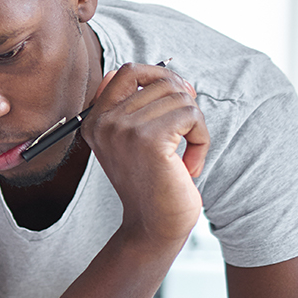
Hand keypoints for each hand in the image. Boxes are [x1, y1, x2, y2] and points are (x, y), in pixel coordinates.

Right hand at [82, 62, 207, 247]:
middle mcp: (103, 122)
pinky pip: (192, 116)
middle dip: (184, 106)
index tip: (178, 101)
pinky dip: (202, 140)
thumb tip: (171, 76)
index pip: (127, 71)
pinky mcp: (149, 139)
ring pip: (181, 98)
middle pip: (162, 82)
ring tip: (185, 156)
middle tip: (186, 136)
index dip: (159, 76)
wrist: (154, 226)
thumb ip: (142, 107)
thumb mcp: (137, 142)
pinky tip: (190, 165)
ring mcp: (123, 129)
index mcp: (95, 121)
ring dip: (195, 127)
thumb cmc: (152, 184)